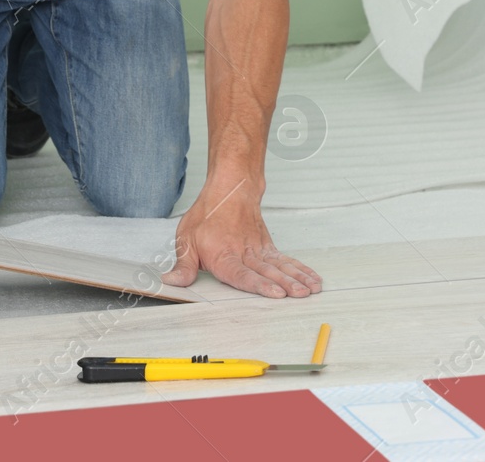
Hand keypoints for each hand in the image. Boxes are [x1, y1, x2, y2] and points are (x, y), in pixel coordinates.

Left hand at [162, 178, 321, 297]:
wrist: (230, 190)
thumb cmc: (208, 215)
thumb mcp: (187, 239)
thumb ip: (183, 266)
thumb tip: (172, 282)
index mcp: (224, 257)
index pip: (242, 274)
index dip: (259, 285)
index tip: (275, 293)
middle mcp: (245, 255)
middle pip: (267, 272)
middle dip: (285, 284)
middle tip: (299, 294)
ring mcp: (259, 251)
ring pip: (281, 266)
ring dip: (297, 278)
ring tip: (311, 289)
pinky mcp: (269, 248)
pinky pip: (287, 260)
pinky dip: (301, 270)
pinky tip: (312, 280)